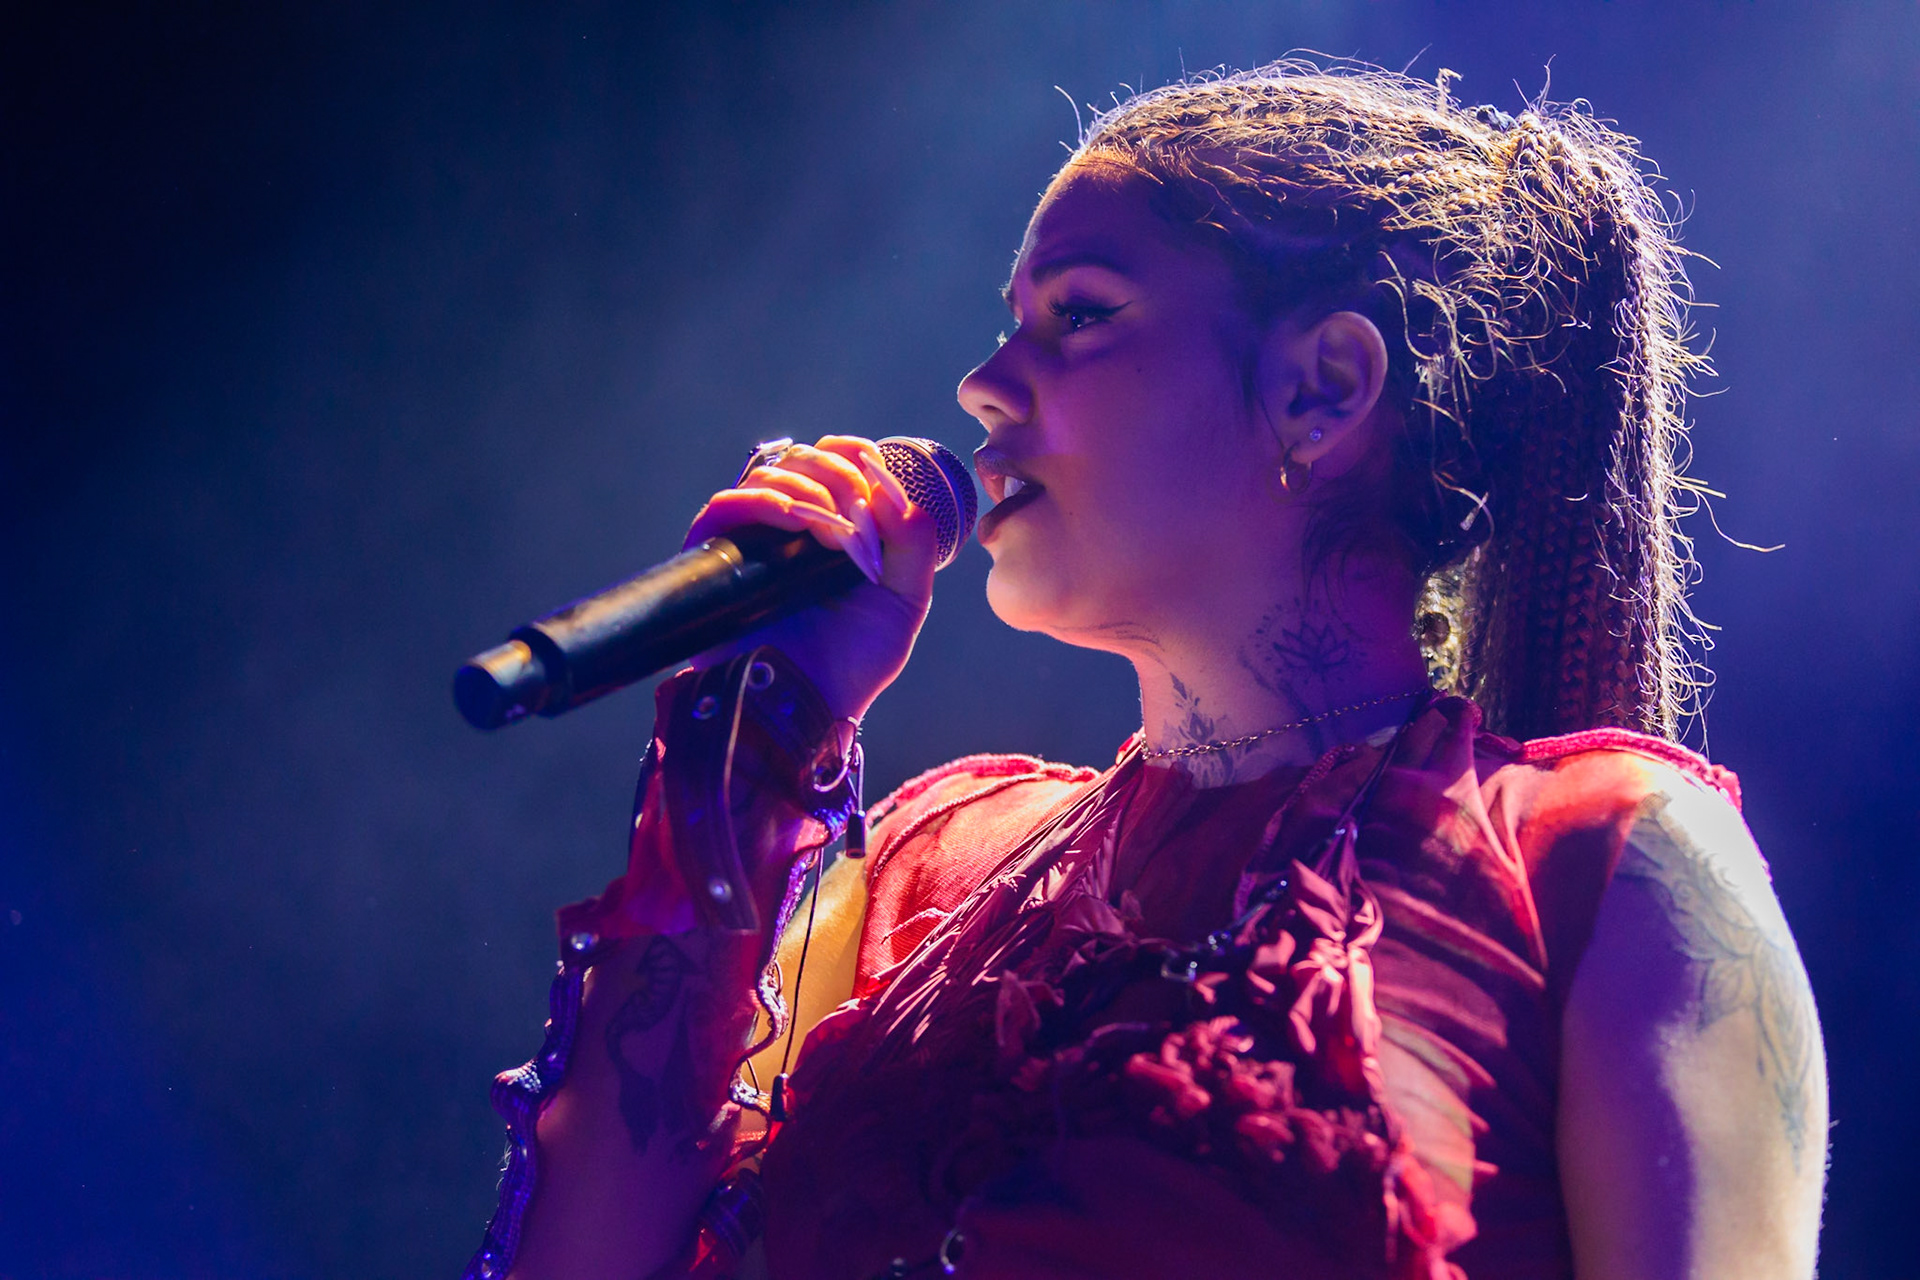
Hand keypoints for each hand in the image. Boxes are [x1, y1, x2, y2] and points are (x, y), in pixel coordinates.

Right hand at [680, 435, 938, 719]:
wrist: (804, 706)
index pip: (835, 464)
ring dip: (809, 490)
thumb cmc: (851, 664)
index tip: (870, 464)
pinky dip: (759, 499)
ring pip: (769, 476)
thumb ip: (914, 544)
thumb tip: (893, 488)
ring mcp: (752, 541)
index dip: (852, 453)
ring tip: (830, 531)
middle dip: (838, 476)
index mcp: (834, 532)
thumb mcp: (904, 601)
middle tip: (856, 517)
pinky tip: (789, 516)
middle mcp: (790, 530)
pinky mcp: (717, 558)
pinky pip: (727, 505)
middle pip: (804, 461)